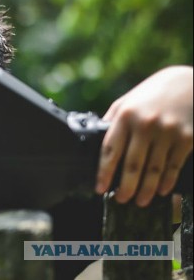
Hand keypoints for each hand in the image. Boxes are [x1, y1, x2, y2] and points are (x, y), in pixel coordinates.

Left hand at [95, 66, 192, 205]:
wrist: (189, 83)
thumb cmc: (154, 92)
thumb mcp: (129, 99)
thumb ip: (114, 118)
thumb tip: (98, 137)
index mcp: (126, 114)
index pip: (110, 149)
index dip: (104, 172)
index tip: (100, 187)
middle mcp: (145, 124)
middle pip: (132, 165)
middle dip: (126, 187)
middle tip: (121, 199)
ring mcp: (167, 132)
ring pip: (154, 170)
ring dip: (146, 190)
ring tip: (140, 200)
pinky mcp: (186, 139)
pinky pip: (173, 166)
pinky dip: (166, 182)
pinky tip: (160, 190)